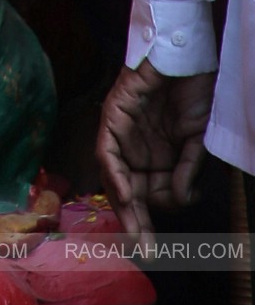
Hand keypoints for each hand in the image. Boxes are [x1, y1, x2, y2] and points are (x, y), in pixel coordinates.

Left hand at [97, 61, 213, 240]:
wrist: (187, 54)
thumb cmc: (195, 93)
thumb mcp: (199, 140)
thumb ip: (187, 170)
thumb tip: (179, 200)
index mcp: (157, 159)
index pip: (148, 197)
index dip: (149, 221)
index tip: (156, 248)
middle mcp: (136, 150)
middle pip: (128, 192)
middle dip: (134, 222)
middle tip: (143, 250)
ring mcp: (122, 134)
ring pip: (114, 176)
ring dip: (123, 205)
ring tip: (135, 231)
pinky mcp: (112, 115)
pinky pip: (107, 150)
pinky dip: (114, 173)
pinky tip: (127, 194)